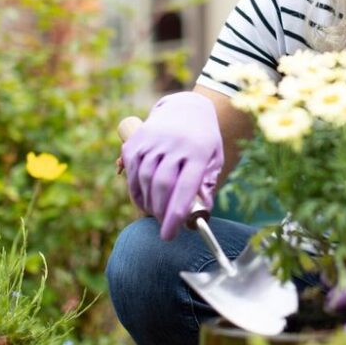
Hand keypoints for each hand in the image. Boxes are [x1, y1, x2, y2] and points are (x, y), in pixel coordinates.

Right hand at [121, 92, 223, 239]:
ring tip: (154, 213)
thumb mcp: (214, 160)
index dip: (175, 215)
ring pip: (144, 178)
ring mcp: (153, 139)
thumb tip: (201, 213)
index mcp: (198, 151)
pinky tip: (142, 200)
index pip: (185, 187)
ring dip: (146, 202)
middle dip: (160, 212)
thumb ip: (207, 185)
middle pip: (162, 185)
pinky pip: (131, 169)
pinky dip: (134, 189)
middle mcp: (175, 143)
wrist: (187, 109)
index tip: (169, 235)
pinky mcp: (137, 140)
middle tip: (163, 226)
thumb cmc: (204, 143)